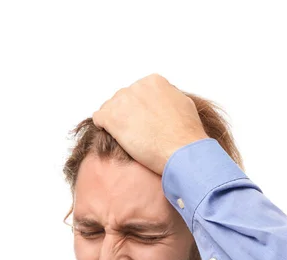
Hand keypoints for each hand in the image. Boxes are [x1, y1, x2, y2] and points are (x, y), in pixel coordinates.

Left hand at [92, 74, 208, 175]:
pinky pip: (100, 118)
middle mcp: (136, 87)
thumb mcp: (184, 105)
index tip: (146, 122)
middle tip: (138, 132)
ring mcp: (122, 101)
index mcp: (154, 82)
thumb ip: (169, 98)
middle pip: (124, 99)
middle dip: (128, 114)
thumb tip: (164, 101)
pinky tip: (115, 138)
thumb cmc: (187, 134)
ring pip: (111, 108)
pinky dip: (104, 127)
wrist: (181, 151)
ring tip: (129, 138)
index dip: (141, 109)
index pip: (139, 92)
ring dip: (117, 122)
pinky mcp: (111, 117)